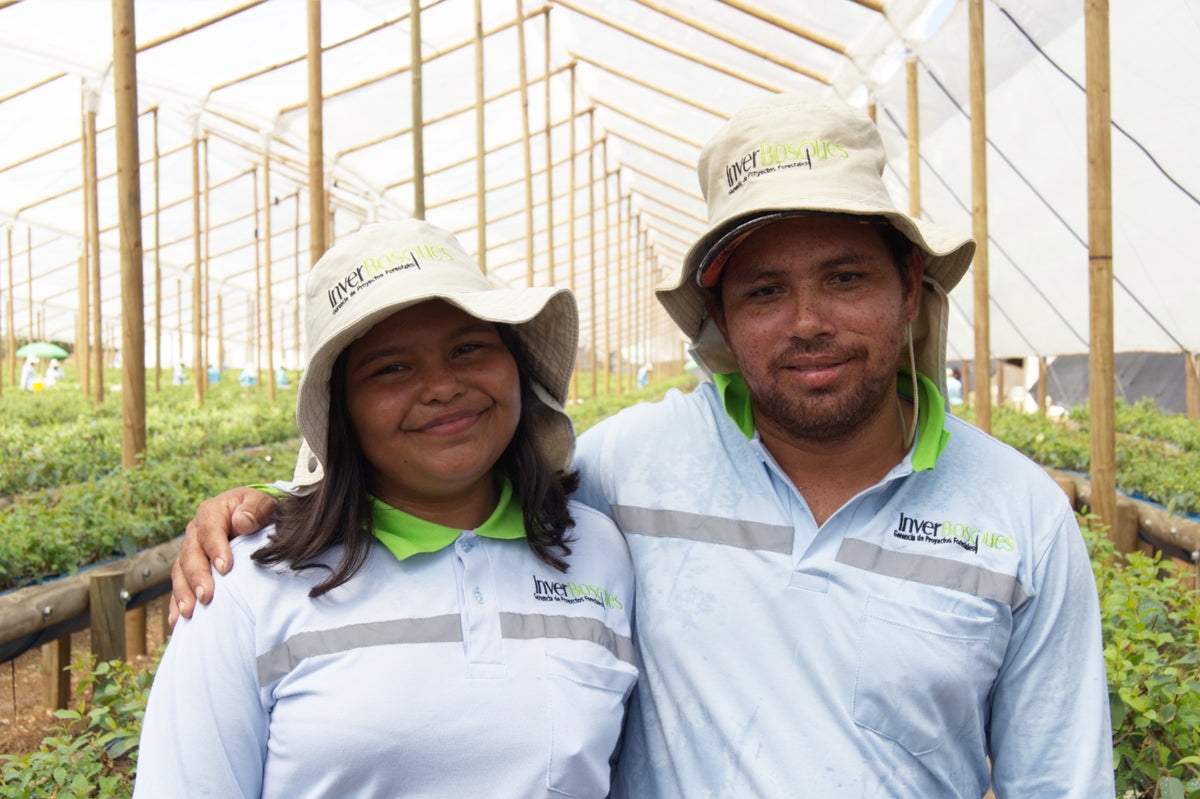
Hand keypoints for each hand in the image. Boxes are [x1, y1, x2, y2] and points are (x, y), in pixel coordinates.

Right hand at [169, 487, 276, 624]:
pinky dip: (177, 603)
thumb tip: (241, 522)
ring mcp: (191, 551)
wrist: (253, 517)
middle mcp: (195, 532)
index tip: (225, 568)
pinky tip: (178, 620)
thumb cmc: (258, 511)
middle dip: (197, 576)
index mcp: (212, 513)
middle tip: (206, 596)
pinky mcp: (189, 569)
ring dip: (184, 593)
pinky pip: (180, 585)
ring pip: (180, 572)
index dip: (215, 548)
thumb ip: (255, 509)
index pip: (209, 529)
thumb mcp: (262, 503)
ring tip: (190, 612)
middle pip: (191, 554)